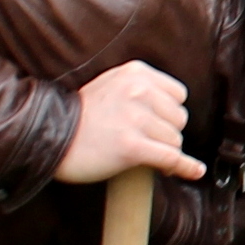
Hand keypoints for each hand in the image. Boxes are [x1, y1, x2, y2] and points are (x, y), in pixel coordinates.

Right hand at [53, 60, 207, 183]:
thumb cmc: (82, 116)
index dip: (169, 113)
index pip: (178, 94)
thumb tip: (178, 109)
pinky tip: (194, 172)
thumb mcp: (111, 85)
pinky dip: (185, 167)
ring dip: (164, 152)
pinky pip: (171, 158)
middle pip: (179, 119)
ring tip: (142, 154)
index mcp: (135, 73)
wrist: (50, 137)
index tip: (157, 124)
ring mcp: (134, 118)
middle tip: (145, 141)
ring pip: (174, 141)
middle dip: (167, 133)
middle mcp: (137, 91)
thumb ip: (142, 88)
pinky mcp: (131, 146)